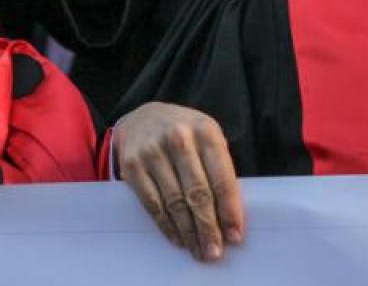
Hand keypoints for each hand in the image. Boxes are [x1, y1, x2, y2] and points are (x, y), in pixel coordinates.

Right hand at [114, 102, 243, 261]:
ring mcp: (153, 152)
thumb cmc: (187, 133)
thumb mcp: (208, 137)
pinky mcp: (133, 166)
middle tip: (214, 250)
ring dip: (188, 231)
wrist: (144, 117)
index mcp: (206, 131)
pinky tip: (178, 238)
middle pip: (197, 193)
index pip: (221, 177)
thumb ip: (220, 167)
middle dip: (208, 227)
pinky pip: (152, 203)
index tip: (235, 235)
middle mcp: (179, 139)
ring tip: (198, 250)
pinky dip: (166, 224)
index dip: (229, 210)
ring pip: (174, 201)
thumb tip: (231, 213)